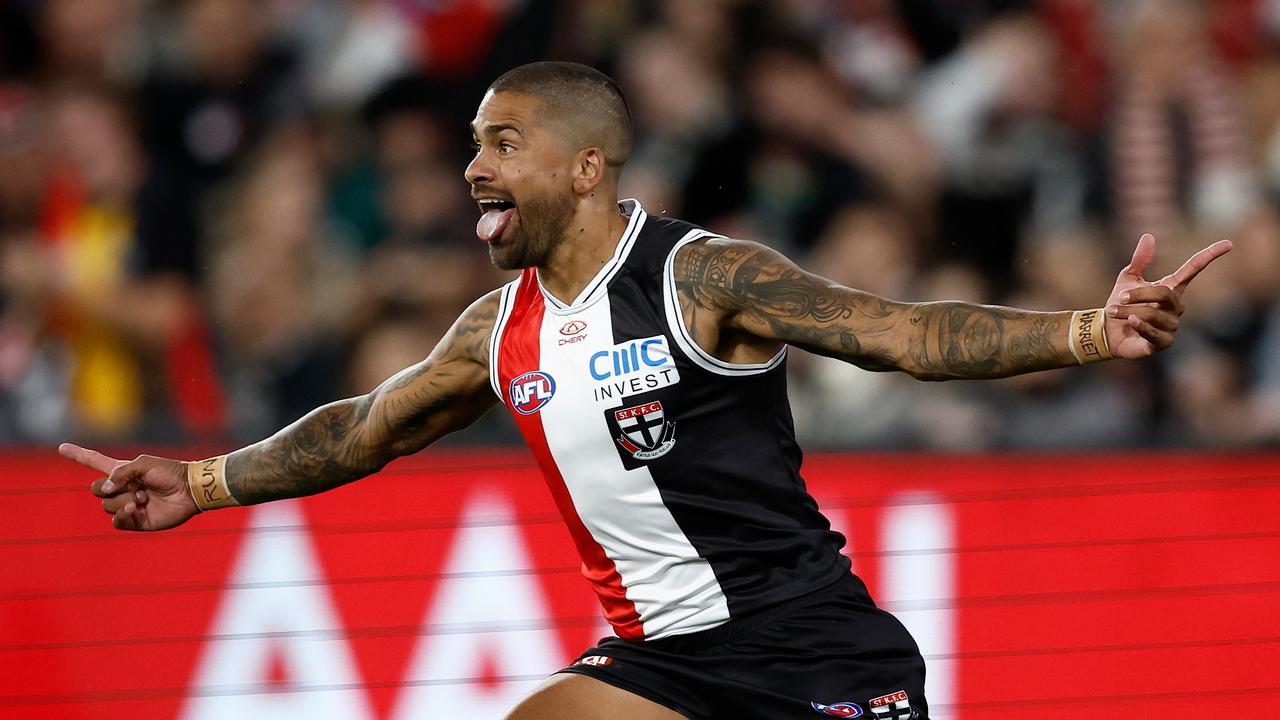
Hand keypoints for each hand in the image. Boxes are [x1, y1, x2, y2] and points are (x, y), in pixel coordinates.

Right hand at [59, 443, 198, 530]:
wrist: (188, 490)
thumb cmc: (169, 472)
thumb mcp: (143, 464)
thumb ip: (120, 472)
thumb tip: (106, 489)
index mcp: (123, 471)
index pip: (95, 462)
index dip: (78, 455)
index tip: (61, 447)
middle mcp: (122, 488)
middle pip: (96, 489)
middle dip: (111, 487)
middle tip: (135, 485)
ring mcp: (127, 505)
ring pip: (107, 505)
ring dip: (124, 500)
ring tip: (144, 497)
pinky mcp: (135, 521)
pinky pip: (116, 522)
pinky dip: (122, 515)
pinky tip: (136, 508)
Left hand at [1104, 233, 1232, 358]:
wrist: (1106, 330)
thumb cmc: (1120, 303)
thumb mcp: (1127, 278)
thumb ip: (1139, 260)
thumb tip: (1148, 236)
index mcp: (1171, 288)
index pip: (1194, 269)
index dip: (1209, 255)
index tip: (1228, 243)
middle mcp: (1175, 307)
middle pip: (1166, 294)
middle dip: (1139, 294)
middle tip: (1118, 296)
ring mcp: (1171, 326)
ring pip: (1154, 314)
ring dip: (1130, 310)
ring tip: (1113, 311)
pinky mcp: (1162, 343)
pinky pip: (1155, 333)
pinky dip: (1141, 326)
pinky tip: (1131, 321)